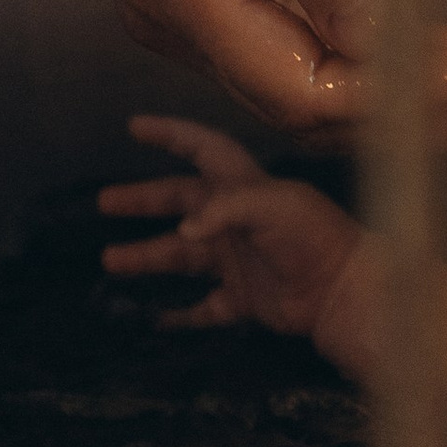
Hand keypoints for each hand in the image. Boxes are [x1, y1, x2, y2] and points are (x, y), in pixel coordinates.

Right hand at [36, 0, 446, 131]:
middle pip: (305, 100)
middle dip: (414, 110)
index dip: (396, 97)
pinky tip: (422, 39)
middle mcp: (171, 11)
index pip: (299, 90)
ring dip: (398, 86)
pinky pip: (288, 36)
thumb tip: (373, 30)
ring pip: (302, 76)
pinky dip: (362, 48)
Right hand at [99, 117, 363, 339]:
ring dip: (147, 256)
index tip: (135, 127)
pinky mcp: (245, 299)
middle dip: (144, 200)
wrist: (343, 291)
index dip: (171, 134)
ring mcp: (240, 259)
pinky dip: (180, 314)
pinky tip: (154, 319)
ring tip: (110, 260)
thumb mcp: (273, 206)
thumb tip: (183, 233)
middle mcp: (237, 219)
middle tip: (104, 202)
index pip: (203, 149)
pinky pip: (204, 308)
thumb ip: (225, 210)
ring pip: (182, 255)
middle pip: (181, 202)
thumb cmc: (313, 238)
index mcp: (245, 187)